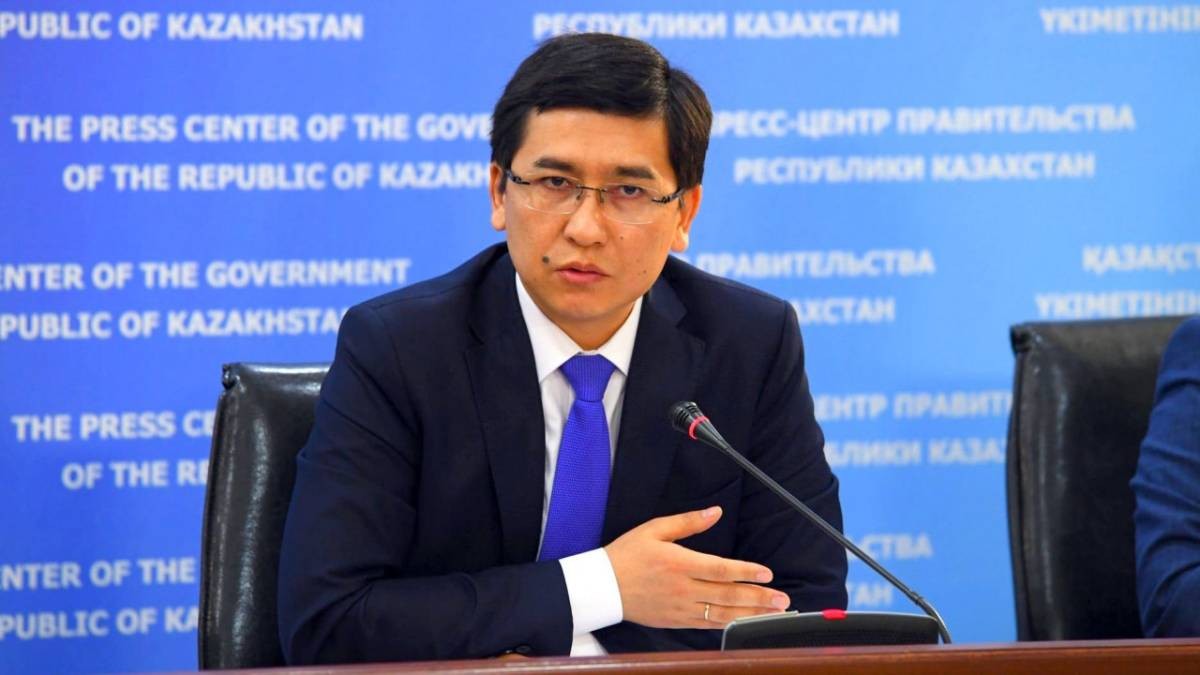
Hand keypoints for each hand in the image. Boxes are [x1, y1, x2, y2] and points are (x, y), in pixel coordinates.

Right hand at [604, 506, 790, 628]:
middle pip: (727, 595)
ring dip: (751, 614)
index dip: (746, 571)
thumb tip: (715, 512)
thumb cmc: (627, 554)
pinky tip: (745, 621)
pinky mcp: (676, 621)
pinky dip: (729, 624)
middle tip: (783, 599)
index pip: (720, 569)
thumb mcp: (654, 530)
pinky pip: (708, 625)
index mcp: (679, 563)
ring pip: (722, 614)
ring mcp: (680, 608)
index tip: (766, 572)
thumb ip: (688, 522)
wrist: (602, 587)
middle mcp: (683, 588)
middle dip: (758, 597)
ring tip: (773, 613)